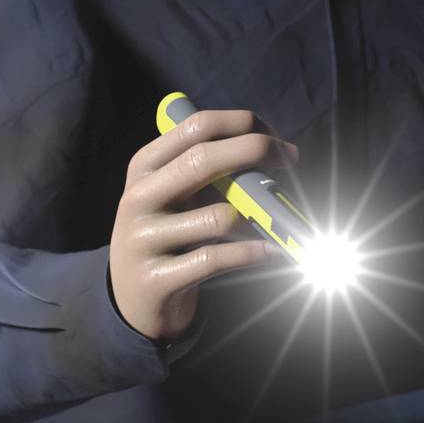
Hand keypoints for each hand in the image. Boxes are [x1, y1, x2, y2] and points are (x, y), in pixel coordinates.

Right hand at [108, 106, 292, 343]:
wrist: (131, 298)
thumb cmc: (168, 235)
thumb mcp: (174, 196)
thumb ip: (208, 172)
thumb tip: (269, 153)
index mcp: (144, 167)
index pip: (196, 126)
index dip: (243, 124)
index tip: (274, 137)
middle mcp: (138, 198)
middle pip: (203, 160)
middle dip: (256, 151)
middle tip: (292, 159)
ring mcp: (142, 239)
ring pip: (218, 218)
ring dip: (260, 218)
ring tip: (279, 219)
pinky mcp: (155, 279)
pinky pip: (215, 259)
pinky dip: (252, 253)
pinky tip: (270, 251)